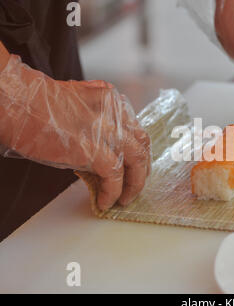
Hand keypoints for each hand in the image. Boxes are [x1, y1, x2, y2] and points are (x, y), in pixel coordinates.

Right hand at [0, 54, 150, 209]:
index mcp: (111, 100)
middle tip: (134, 186)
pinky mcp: (93, 149)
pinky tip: (106, 201)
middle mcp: (114, 113)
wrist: (15, 103)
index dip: (137, 151)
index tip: (134, 166)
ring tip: (125, 199)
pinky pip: (114, 176)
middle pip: (142, 144)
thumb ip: (96, 117)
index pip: (135, 128)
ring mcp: (106, 130)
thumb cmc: (36, 105)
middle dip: (142, 169)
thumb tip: (102, 145)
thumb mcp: (76, 102)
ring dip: (134, 184)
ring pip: (136, 160)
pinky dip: (113, 192)